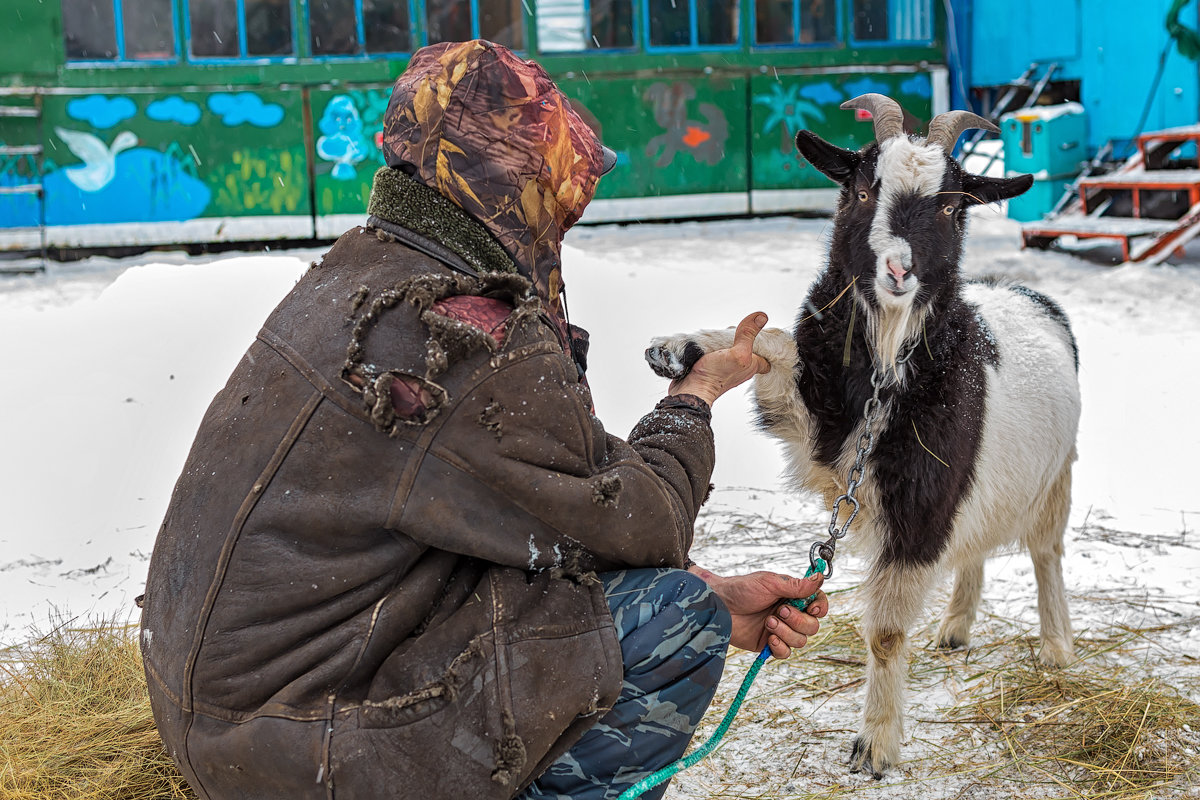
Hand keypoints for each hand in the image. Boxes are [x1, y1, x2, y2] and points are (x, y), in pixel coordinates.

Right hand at [669, 312, 770, 406]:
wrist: (692, 388)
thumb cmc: (715, 376)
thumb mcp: (738, 353)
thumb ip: (748, 335)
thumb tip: (761, 317)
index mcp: (751, 366)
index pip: (766, 359)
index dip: (768, 348)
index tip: (764, 336)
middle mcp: (740, 367)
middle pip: (746, 349)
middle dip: (742, 338)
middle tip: (736, 332)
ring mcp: (726, 367)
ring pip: (730, 349)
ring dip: (725, 340)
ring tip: (720, 337)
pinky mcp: (712, 365)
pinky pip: (716, 352)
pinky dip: (714, 345)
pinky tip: (710, 343)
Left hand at [691, 566, 827, 658]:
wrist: (718, 606)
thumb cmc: (740, 589)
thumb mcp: (769, 583)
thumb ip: (796, 585)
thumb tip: (820, 578)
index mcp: (792, 597)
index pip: (818, 605)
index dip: (820, 608)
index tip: (812, 608)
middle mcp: (789, 614)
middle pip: (812, 626)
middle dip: (798, 620)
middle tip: (779, 611)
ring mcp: (780, 630)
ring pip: (801, 641)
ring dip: (786, 632)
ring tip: (768, 622)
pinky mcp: (768, 644)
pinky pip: (786, 653)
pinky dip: (780, 646)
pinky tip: (769, 637)